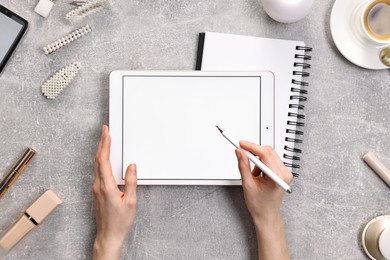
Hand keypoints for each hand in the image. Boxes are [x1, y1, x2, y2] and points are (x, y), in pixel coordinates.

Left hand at [93, 125, 136, 259]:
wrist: (108, 235)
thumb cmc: (120, 222)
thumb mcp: (131, 202)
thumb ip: (131, 182)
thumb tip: (132, 166)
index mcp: (106, 186)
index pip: (103, 160)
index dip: (105, 144)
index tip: (107, 133)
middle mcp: (98, 186)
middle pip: (98, 159)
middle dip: (102, 143)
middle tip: (105, 131)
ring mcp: (96, 189)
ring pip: (96, 165)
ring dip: (101, 151)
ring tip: (106, 141)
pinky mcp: (97, 192)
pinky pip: (97, 171)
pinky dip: (101, 160)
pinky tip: (105, 158)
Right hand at [235, 141, 292, 223]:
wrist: (266, 215)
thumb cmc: (260, 205)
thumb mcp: (248, 184)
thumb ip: (243, 166)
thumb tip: (240, 152)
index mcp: (278, 177)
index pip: (265, 154)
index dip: (251, 147)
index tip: (241, 144)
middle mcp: (285, 173)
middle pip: (268, 151)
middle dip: (253, 152)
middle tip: (242, 153)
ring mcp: (285, 172)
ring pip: (269, 155)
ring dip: (258, 161)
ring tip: (254, 176)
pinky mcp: (283, 172)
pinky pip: (271, 160)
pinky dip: (262, 164)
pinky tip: (259, 176)